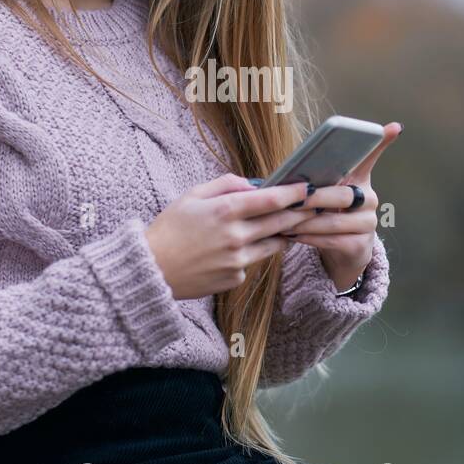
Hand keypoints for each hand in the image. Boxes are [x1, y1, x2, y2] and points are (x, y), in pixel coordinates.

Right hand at [144, 174, 319, 300]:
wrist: (151, 270)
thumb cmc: (169, 228)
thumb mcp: (192, 196)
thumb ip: (225, 185)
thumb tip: (254, 184)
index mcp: (224, 211)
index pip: (270, 200)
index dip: (293, 193)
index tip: (307, 188)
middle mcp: (235, 236)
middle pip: (280, 223)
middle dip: (299, 213)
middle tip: (312, 206)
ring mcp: (237, 261)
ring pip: (273, 245)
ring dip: (283, 234)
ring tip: (287, 225)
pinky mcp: (235, 279)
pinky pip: (253, 262)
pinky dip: (252, 253)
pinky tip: (239, 249)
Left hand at [279, 121, 402, 291]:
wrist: (341, 253)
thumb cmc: (326, 216)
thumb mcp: (322, 197)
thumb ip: (314, 183)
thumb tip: (287, 177)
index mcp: (359, 180)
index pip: (369, 158)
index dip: (381, 143)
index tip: (393, 127)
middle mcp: (369, 199)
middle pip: (342, 195)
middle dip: (314, 198)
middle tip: (291, 199)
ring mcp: (368, 223)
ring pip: (334, 222)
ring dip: (305, 223)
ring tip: (284, 222)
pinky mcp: (361, 245)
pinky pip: (332, 240)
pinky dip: (310, 238)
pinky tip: (293, 236)